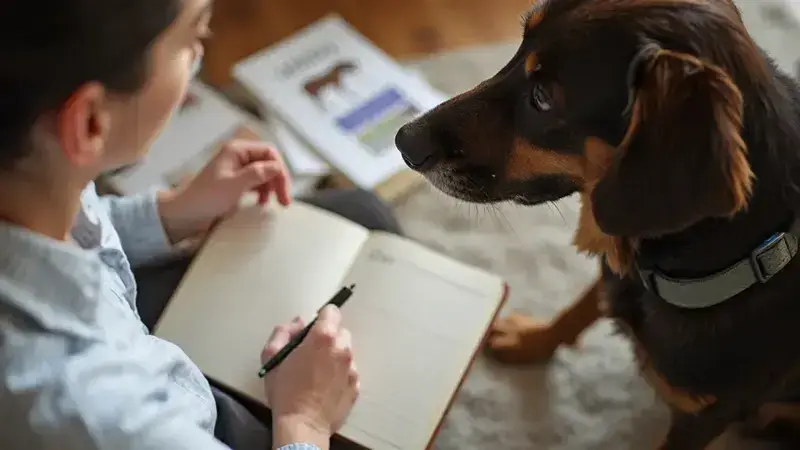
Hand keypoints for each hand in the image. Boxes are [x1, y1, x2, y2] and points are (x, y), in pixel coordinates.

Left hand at [157, 139, 291, 242]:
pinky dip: (263, 191)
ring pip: (264, 173)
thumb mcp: (234, 185)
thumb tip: (278, 168)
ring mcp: (237, 169)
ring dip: (272, 187)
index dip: (279, 171)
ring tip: (273, 203)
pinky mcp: (235, 182)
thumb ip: (257, 174)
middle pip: (268, 163)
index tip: (283, 191)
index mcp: (237, 150)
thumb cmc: (206, 197)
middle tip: (284, 201)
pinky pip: (256, 182)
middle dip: (278, 180)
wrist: (184, 213)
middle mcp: (238, 156)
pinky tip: (262, 202)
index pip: (269, 153)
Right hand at [262, 306, 359, 446]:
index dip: (320, 318)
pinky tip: (325, 386)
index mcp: (323, 337)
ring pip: (345, 351)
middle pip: (340, 331)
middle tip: (311, 353)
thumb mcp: (272, 357)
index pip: (331, 311)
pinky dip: (340, 373)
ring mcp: (352, 367)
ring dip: (334, 355)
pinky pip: (349, 370)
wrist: (303, 425)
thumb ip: (283, 332)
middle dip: (327, 337)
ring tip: (317, 372)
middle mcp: (342, 348)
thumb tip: (298, 322)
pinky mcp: (356, 385)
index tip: (311, 331)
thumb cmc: (285, 391)